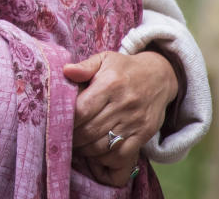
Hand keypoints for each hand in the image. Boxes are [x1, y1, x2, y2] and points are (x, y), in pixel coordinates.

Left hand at [64, 50, 177, 185]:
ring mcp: (135, 121)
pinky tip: (96, 153)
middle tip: (64, 138)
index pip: (83, 110)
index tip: (59, 122)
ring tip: (77, 146)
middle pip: (90, 130)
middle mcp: (123, 104)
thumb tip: (66, 71)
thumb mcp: (105, 59)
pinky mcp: (144, 134)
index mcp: (111, 84)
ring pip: (103, 146)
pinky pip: (121, 155)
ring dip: (86, 150)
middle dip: (73, 138)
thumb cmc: (125, 68)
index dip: (68, 120)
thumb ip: (85, 66)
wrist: (159, 76)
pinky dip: (105, 159)